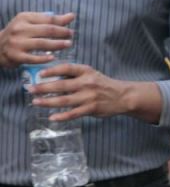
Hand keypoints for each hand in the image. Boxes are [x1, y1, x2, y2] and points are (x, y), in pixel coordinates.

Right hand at [0, 12, 73, 69]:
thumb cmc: (19, 33)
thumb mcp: (31, 22)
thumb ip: (51, 20)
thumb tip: (72, 16)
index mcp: (24, 17)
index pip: (48, 19)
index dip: (62, 23)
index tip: (70, 29)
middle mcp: (19, 29)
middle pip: (46, 30)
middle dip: (62, 33)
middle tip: (71, 36)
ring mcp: (16, 43)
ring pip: (41, 43)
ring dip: (57, 44)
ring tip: (67, 45)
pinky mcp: (15, 56)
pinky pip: (32, 58)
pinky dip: (43, 58)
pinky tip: (53, 58)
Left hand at [30, 63, 156, 121]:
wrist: (123, 96)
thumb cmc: (102, 84)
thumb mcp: (91, 74)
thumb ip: (73, 75)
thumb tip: (50, 77)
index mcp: (86, 72)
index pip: (67, 68)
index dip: (52, 70)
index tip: (39, 74)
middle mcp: (87, 83)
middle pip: (62, 85)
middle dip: (44, 87)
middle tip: (30, 89)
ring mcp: (89, 96)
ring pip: (65, 100)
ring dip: (48, 102)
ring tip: (36, 102)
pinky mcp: (91, 108)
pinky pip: (74, 113)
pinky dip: (62, 116)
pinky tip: (52, 117)